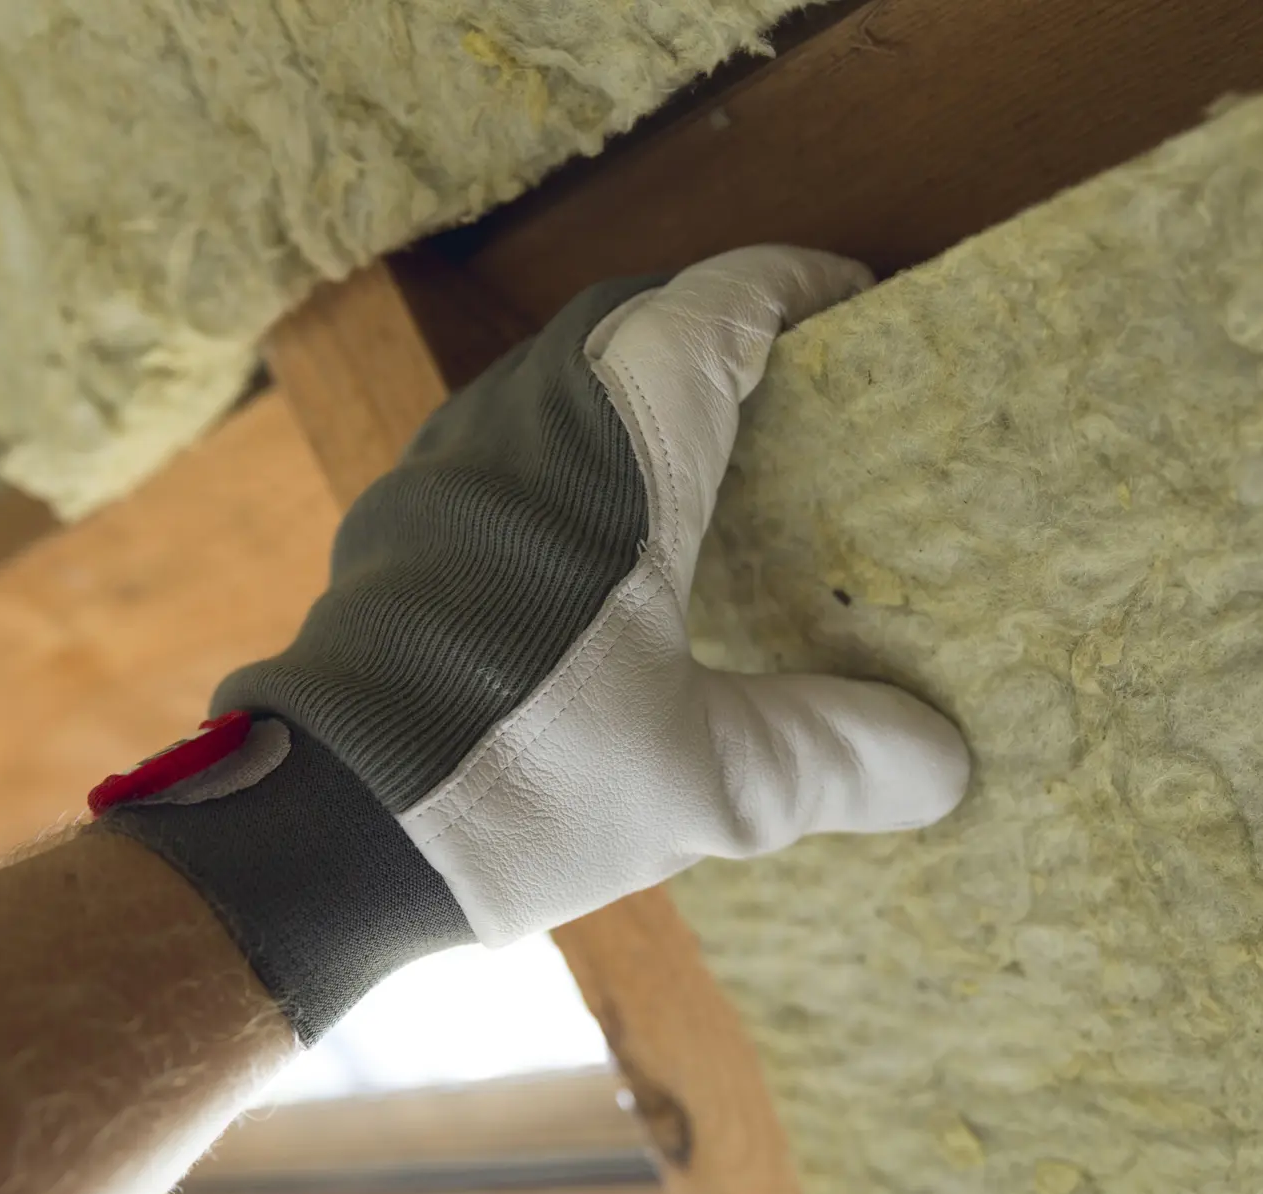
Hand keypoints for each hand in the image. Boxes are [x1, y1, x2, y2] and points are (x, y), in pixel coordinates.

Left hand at [100, 248, 969, 1033]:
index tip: (854, 300)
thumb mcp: (704, 786)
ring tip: (706, 452)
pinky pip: (499, 440)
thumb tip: (944, 761)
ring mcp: (443, 473)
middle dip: (718, 328)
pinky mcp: (396, 530)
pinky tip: (596, 538)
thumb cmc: (514, 784)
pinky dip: (568, 446)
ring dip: (632, 383)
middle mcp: (518, 431)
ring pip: (551, 373)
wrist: (318, 838)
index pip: (711, 309)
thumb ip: (833, 758)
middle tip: (795, 383)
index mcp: (612, 457)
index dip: (790, 286)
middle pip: (629, 320)